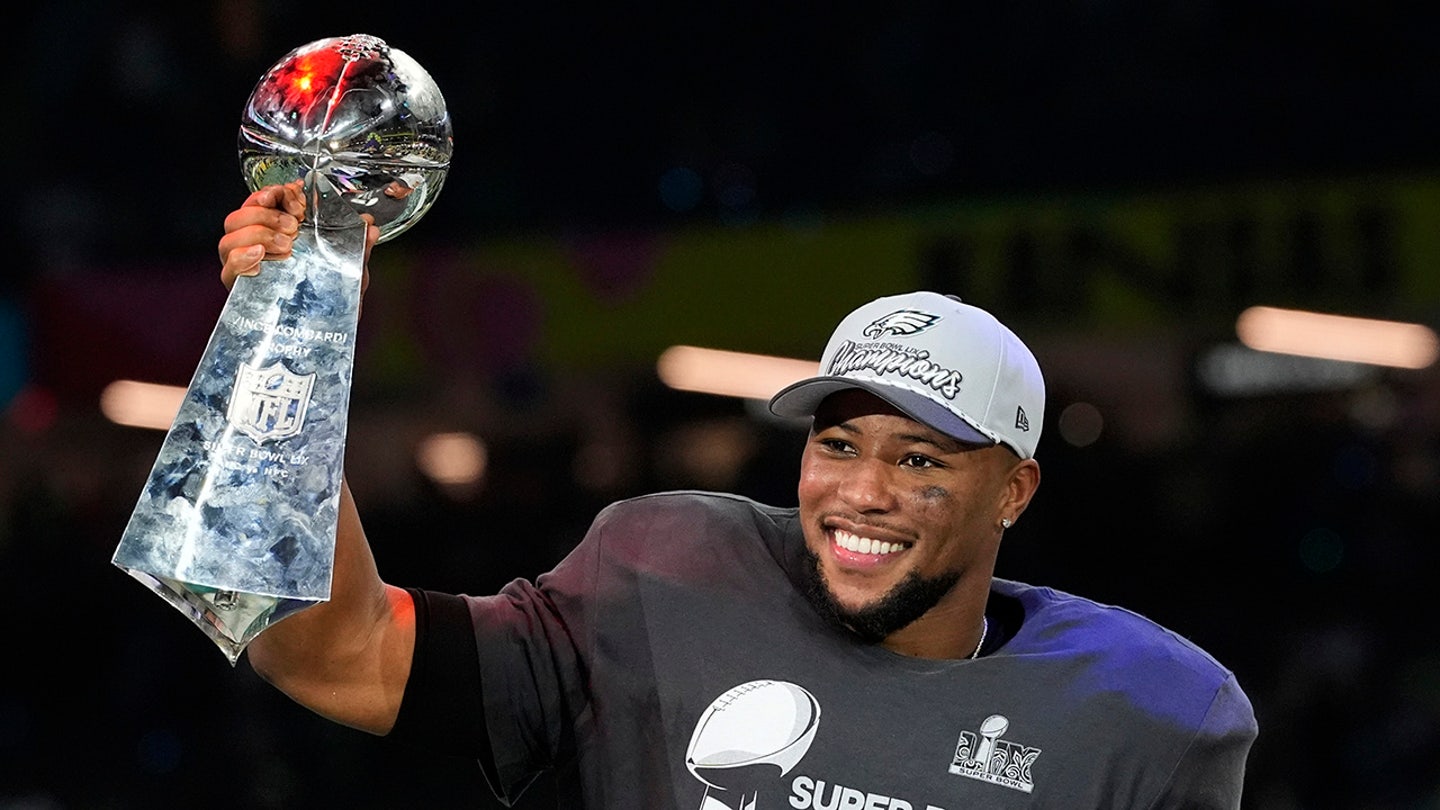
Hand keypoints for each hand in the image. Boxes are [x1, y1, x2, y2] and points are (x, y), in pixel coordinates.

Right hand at [217, 180, 379, 296]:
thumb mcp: (349, 268)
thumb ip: (359, 246)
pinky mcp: (238, 288)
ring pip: (229, 237)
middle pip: (239, 216)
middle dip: (266, 213)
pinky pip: (228, 268)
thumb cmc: (331, 295)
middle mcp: (253, 246)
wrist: (325, 331)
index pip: (261, 202)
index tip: (294, 194)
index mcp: (274, 232)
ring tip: (286, 244)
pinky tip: (260, 255)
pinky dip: (241, 257)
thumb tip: (370, 225)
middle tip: (294, 225)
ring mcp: (243, 266)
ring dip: (257, 232)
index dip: (273, 192)